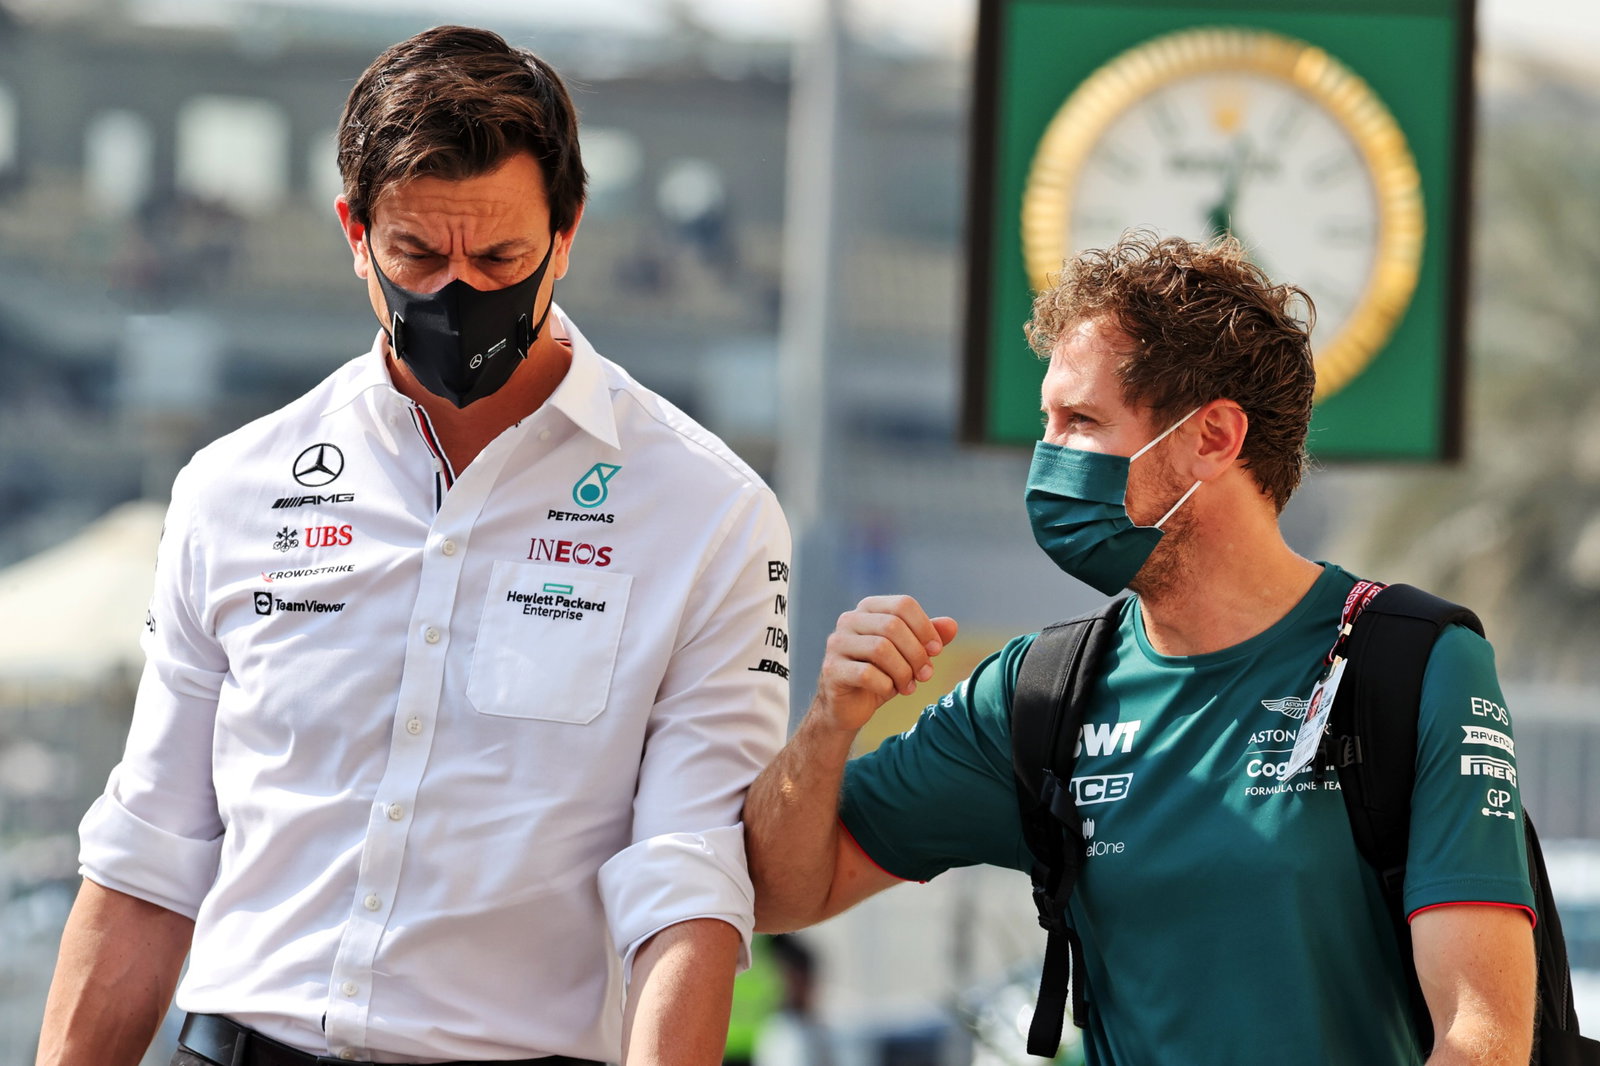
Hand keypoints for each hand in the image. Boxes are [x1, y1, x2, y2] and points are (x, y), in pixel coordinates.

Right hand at [814, 595, 958, 733]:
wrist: (850, 706)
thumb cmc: (881, 674)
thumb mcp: (909, 655)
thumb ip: (929, 638)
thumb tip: (951, 625)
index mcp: (869, 609)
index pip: (903, 604)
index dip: (925, 628)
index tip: (937, 651)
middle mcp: (849, 620)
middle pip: (893, 626)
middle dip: (916, 653)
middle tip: (926, 675)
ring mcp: (837, 644)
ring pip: (880, 648)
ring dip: (903, 672)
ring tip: (909, 686)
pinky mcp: (832, 669)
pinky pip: (867, 674)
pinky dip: (885, 685)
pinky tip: (888, 691)